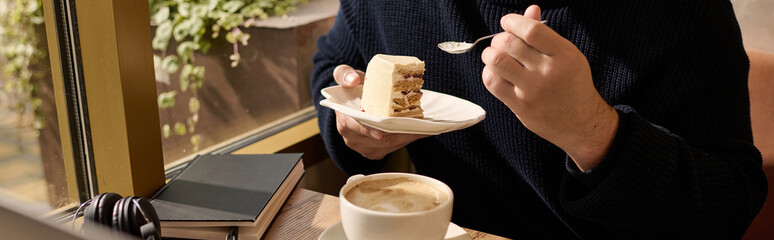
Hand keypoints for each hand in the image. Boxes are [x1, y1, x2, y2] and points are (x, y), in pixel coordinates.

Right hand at [332, 65, 429, 159]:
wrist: (355, 102)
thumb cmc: (352, 88)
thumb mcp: (345, 75)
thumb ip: (345, 74)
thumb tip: (354, 81)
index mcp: (344, 120)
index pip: (354, 128)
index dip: (367, 130)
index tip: (381, 132)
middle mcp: (351, 138)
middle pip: (377, 140)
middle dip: (397, 133)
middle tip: (414, 125)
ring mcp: (363, 147)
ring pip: (388, 146)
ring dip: (405, 136)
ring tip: (421, 127)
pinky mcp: (374, 152)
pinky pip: (392, 148)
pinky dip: (406, 140)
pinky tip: (418, 131)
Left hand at [480, 5, 618, 170]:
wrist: (580, 122)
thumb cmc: (572, 84)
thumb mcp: (567, 55)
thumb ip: (545, 34)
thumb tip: (530, 9)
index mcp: (564, 54)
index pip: (531, 30)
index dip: (513, 21)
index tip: (507, 22)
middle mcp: (548, 72)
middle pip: (510, 43)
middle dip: (500, 38)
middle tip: (502, 42)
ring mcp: (533, 90)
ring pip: (497, 61)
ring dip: (490, 53)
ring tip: (494, 54)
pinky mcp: (520, 106)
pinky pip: (493, 83)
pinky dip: (489, 72)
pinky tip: (495, 71)